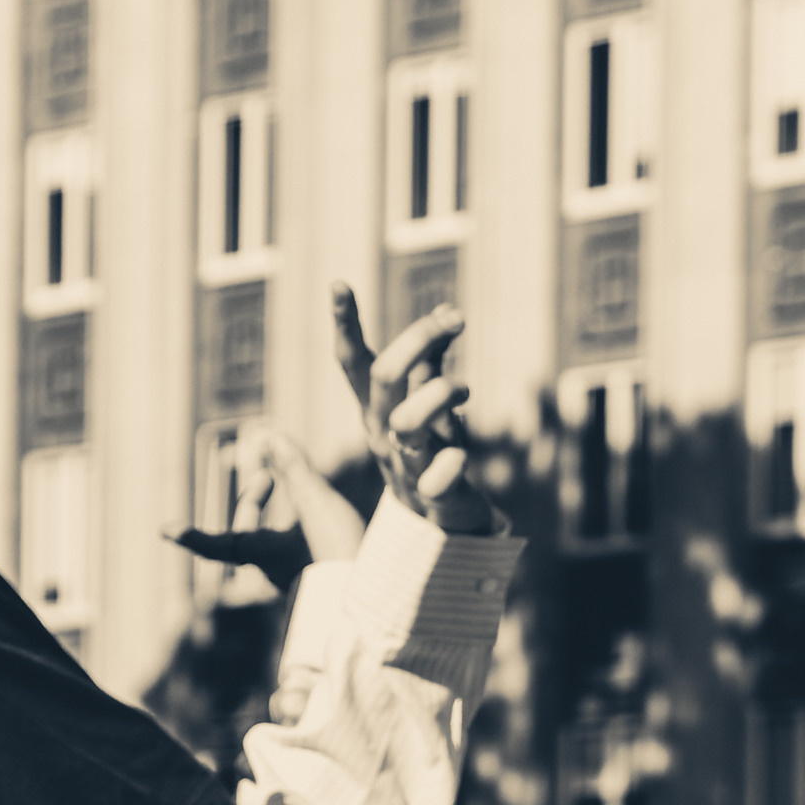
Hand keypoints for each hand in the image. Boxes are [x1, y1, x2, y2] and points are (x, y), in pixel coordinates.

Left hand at [169, 430, 363, 593]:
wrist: (379, 601)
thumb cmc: (342, 555)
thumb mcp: (316, 502)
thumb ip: (294, 468)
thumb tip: (269, 437)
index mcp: (265, 554)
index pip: (219, 543)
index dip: (192, 535)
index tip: (164, 531)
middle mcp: (273, 569)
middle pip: (246, 533)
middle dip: (252, 500)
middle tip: (264, 473)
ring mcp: (294, 574)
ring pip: (271, 538)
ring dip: (276, 509)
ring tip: (281, 481)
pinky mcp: (314, 575)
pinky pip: (292, 545)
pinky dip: (296, 522)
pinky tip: (311, 512)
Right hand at [330, 284, 504, 535]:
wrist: (439, 520)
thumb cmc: (429, 448)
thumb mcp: (424, 399)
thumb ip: (432, 358)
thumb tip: (447, 311)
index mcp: (374, 407)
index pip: (352, 361)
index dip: (345, 324)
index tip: (339, 284)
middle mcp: (381, 432)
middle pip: (383, 377)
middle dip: (418, 338)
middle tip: (457, 318)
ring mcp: (404, 464)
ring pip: (405, 423)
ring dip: (441, 393)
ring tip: (466, 390)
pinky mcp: (433, 496)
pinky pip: (436, 479)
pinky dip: (450, 464)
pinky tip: (459, 456)